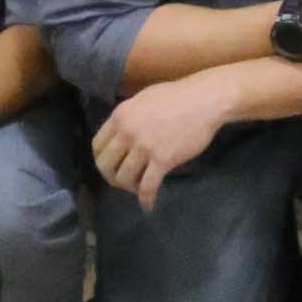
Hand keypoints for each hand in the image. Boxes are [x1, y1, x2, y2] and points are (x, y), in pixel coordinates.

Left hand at [94, 72, 237, 214]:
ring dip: (130, 188)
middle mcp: (127, 132)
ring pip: (124, 178)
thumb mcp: (143, 100)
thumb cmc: (178, 96)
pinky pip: (148, 186)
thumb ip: (129, 117)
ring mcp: (144, 147)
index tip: (112, 165)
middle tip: (123, 180)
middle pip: (105, 165)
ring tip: (139, 188)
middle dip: (112, 177)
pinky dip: (146, 199)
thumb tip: (121, 134)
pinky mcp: (162, 160)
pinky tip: (148, 205)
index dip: (101, 160)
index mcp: (120, 116)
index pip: (96, 146)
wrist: (205, 100)